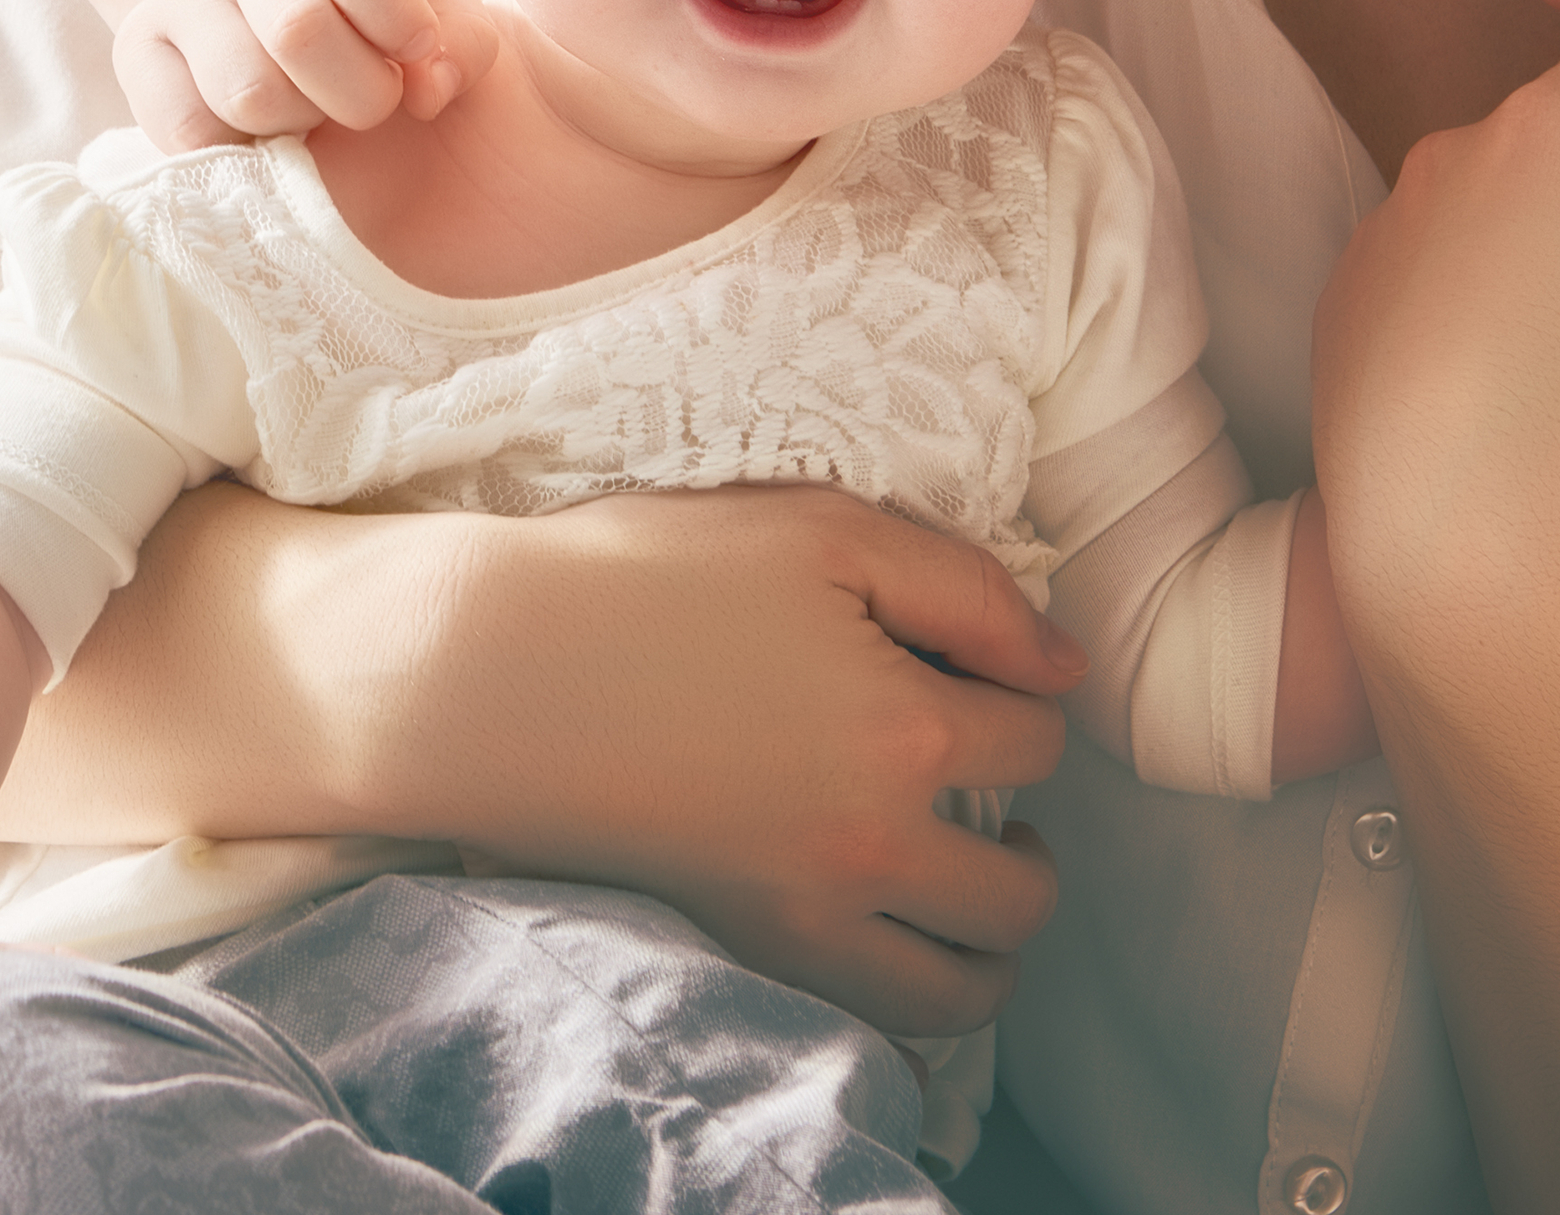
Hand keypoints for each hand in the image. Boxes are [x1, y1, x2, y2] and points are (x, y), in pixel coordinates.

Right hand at [113, 0, 480, 148]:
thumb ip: (461, 42)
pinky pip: (191, 134)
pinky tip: (263, 132)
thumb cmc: (361, 13)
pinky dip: (242, 151)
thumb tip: (430, 89)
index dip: (395, 13)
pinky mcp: (138, 59)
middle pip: (297, 32)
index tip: (414, 51)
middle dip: (358, 94)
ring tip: (311, 111)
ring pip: (246, 92)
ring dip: (299, 124)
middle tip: (371, 103)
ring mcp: (181, 4)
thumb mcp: (429, 5)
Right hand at [399, 484, 1082, 1038]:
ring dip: (991, 942)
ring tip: (965, 879)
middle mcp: (873, 850)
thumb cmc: (654, 579)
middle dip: (1030, 841)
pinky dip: (915, 996)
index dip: (1025, 697)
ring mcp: (808, 919)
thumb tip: (1064, 663)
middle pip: (1022, 891)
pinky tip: (898, 938)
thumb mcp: (826, 532)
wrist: (495, 670)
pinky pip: (876, 1025)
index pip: (1036, 739)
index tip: (985, 679)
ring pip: (964, 988)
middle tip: (995, 800)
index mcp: (904, 732)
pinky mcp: (747, 951)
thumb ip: (968, 591)